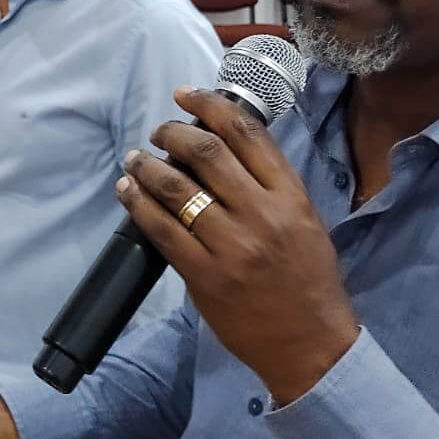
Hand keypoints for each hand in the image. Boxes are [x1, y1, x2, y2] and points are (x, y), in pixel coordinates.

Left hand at [116, 87, 358, 406]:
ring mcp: (232, 246)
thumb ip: (268, 186)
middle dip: (174, 133)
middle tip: (159, 132)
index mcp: (291, 196)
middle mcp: (262, 215)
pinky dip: (138, 204)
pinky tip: (128, 191)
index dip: (211, 104)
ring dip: (148, 166)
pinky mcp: (205, 277)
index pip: (247, 134)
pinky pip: (162, 230)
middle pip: (207, 152)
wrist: (311, 344)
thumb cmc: (308, 280)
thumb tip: (219, 149)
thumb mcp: (304, 221)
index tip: (186, 94)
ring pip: (178, 188)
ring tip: (136, 159)